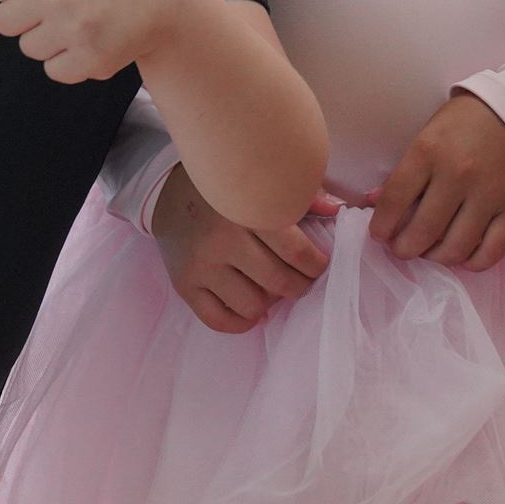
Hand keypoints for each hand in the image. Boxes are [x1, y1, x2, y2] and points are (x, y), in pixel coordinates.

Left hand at [0, 0, 182, 82]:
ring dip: (54, 41)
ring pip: (30, 48)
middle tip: (69, 5)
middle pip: (7, 23)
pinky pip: (55, 70)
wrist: (167, 3)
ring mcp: (73, 28)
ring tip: (85, 21)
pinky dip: (73, 62)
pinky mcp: (89, 59)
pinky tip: (97, 41)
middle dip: (34, 18)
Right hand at [153, 163, 338, 334]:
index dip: (316, 265)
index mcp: (246, 209)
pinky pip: (218, 321)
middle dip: (299, 286)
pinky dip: (242, 322)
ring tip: (272, 288)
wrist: (166, 192)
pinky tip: (253, 309)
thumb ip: (301, 194)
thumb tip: (338, 209)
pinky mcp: (183, 284)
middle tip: (301, 280)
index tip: (319, 264)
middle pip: (277, 282)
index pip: (296, 252)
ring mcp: (200, 265)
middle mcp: (221, 239)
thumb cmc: (226, 188)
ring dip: (270, 303)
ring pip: (252, 306)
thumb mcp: (261, 181)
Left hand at [366, 93, 504, 268]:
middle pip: (423, 231)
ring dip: (436, 258)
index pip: (395, 200)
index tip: (380, 234)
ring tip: (431, 253)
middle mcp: (459, 175)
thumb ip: (403, 172)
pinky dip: (474, 262)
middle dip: (405, 248)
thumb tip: (374, 203)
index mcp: (429, 152)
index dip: (382, 226)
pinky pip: (492, 251)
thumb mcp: (426, 135)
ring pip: (456, 247)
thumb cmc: (464, 124)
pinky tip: (463, 254)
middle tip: (403, 249)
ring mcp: (489, 194)